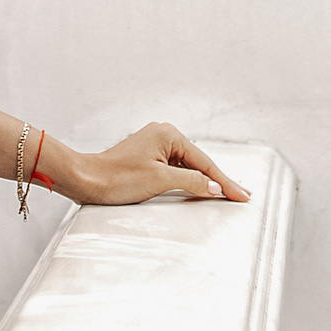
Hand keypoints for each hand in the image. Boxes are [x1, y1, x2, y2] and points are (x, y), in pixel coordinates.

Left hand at [51, 123, 249, 205]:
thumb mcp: (160, 181)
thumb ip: (192, 182)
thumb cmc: (118, 178)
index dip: (225, 182)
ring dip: (206, 181)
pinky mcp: (148, 157)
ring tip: (228, 194)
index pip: (205, 163)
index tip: (243, 196)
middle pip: (199, 162)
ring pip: (188, 166)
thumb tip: (214, 188)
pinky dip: (190, 180)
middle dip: (220, 181)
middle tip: (243, 196)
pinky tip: (202, 189)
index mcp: (168, 134)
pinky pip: (176, 169)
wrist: (87, 180)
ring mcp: (155, 145)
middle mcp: (163, 134)